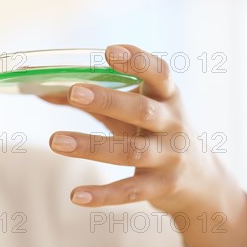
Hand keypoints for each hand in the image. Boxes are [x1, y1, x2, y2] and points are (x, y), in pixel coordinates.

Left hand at [44, 44, 221, 214]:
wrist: (201, 181)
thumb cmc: (156, 134)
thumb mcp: (133, 113)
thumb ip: (96, 102)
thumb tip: (44, 91)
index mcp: (167, 98)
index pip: (159, 74)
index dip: (137, 62)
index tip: (109, 51)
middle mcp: (173, 124)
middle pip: (141, 111)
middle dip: (108, 100)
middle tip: (74, 91)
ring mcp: (169, 157)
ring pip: (129, 151)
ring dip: (91, 146)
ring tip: (55, 141)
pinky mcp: (162, 187)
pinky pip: (130, 191)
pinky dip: (103, 195)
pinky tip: (76, 195)